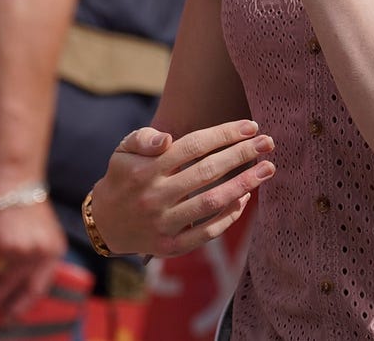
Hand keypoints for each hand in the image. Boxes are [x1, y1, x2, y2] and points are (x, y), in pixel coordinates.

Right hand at [0, 199, 67, 320]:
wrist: (16, 177)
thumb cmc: (29, 204)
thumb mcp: (46, 232)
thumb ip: (39, 256)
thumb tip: (19, 287)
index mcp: (52, 252)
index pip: (37, 288)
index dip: (21, 305)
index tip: (8, 316)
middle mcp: (34, 252)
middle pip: (10, 287)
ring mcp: (12, 246)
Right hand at [91, 120, 275, 257]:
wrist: (105, 224)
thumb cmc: (122, 178)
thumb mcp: (122, 151)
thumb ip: (143, 138)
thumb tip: (167, 139)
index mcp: (146, 170)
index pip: (193, 146)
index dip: (224, 135)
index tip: (251, 126)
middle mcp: (155, 196)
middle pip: (207, 172)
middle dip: (242, 154)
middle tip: (269, 143)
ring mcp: (164, 223)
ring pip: (211, 202)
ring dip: (243, 184)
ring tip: (267, 169)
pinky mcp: (171, 246)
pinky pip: (207, 232)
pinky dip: (229, 216)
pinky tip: (245, 198)